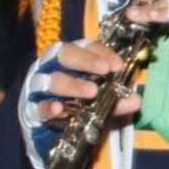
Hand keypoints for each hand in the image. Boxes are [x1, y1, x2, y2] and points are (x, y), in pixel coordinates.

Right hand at [20, 40, 139, 131]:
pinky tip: (59, 109)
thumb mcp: (100, 98)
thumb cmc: (77, 101)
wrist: (50, 122)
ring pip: (51, 79)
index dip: (101, 53)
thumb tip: (136, 100)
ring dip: (72, 85)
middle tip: (105, 70)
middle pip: (64, 54)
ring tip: (91, 92)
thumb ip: (116, 99)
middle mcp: (53, 65)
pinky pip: (37, 105)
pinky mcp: (32, 107)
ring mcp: (40, 85)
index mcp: (72, 57)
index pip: (86, 46)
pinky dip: (48, 107)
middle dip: (85, 60)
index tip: (117, 64)